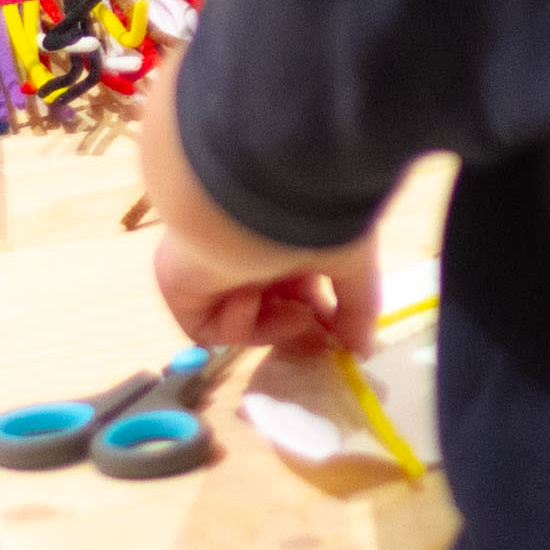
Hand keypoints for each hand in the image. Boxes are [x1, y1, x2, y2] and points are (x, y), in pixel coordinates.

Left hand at [153, 228, 378, 359]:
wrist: (249, 200)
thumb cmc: (306, 216)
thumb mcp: (350, 257)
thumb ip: (360, 306)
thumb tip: (366, 349)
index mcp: (287, 235)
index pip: (302, 285)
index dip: (323, 315)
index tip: (343, 338)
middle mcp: (249, 250)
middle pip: (273, 307)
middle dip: (300, 329)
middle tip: (322, 346)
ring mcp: (215, 270)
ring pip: (245, 320)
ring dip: (273, 324)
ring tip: (294, 314)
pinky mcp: (183, 288)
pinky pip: (209, 327)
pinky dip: (236, 324)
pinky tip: (250, 298)